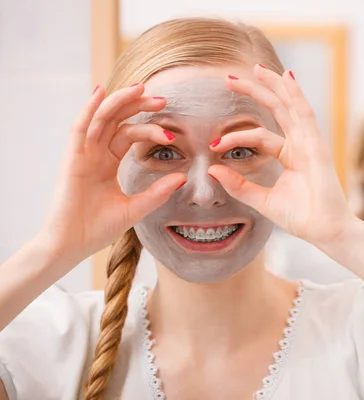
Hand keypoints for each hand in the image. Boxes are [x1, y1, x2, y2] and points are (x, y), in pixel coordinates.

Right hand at [38, 84, 185, 264]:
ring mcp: (82, 154)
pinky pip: (79, 127)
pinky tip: (101, 92)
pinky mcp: (71, 158)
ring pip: (101, 118)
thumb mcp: (135, 208)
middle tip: (162, 100)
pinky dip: (89, 109)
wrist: (72, 245)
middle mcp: (94, 154)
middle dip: (138, 107)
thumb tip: (183, 176)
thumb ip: (158, 192)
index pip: (129, 135)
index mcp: (107, 163)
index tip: (172, 133)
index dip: (150, 129)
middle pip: (116, 120)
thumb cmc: (97, 229)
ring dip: (120, 101)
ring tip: (141, 89)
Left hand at [208, 66, 354, 246]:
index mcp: (290, 156)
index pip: (258, 136)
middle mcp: (300, 144)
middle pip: (276, 110)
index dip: (235, 137)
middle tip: (230, 79)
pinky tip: (286, 77)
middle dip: (255, 92)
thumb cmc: (301, 218)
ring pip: (289, 106)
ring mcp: (310, 143)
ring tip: (255, 68)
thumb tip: (211, 168)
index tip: (212, 143)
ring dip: (273, 86)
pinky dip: (296, 94)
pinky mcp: (316, 146)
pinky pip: (304, 114)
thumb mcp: (262, 200)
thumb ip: (238, 185)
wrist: (325, 232)